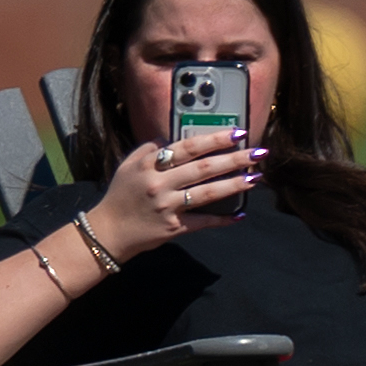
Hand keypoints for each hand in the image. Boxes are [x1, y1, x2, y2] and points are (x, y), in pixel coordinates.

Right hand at [87, 129, 265, 258]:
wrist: (107, 232)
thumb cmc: (121, 196)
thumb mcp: (128, 165)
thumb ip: (150, 148)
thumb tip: (172, 137)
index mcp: (149, 165)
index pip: (187, 148)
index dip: (214, 139)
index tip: (237, 133)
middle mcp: (160, 184)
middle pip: (203, 168)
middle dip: (234, 159)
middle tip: (258, 152)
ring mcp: (168, 207)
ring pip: (207, 193)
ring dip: (234, 184)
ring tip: (255, 177)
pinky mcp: (174, 228)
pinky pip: (203, 222)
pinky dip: (222, 219)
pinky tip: (240, 214)